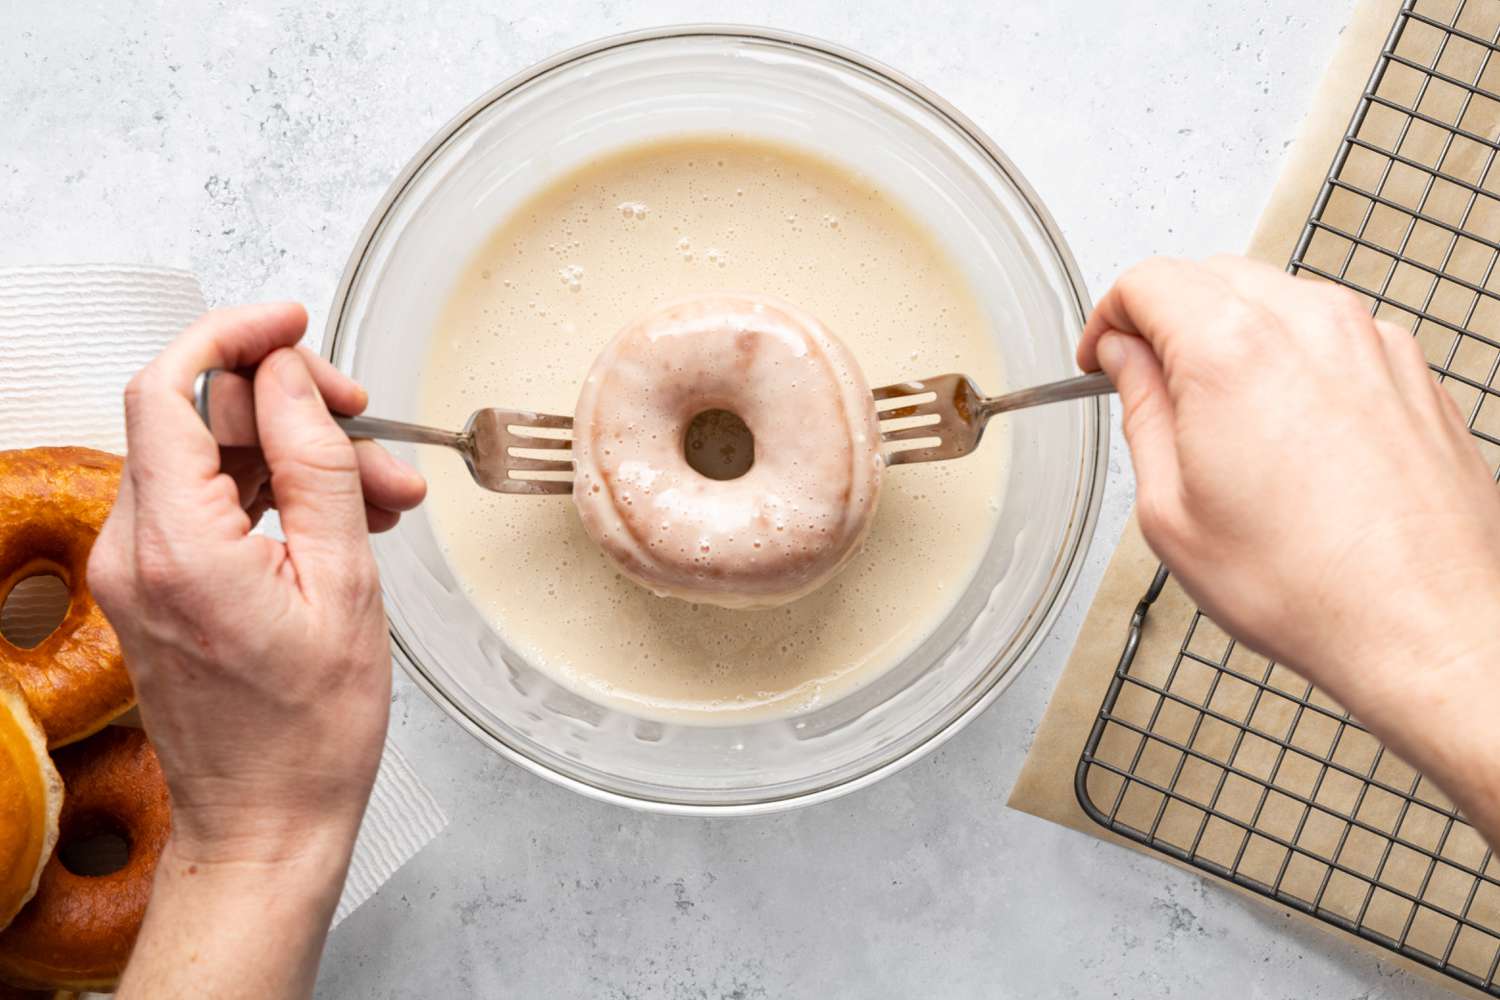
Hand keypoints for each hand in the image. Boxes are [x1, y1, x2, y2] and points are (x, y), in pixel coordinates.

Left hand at [86, 304, 424, 998]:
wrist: (268, 821)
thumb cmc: (309, 731)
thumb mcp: (344, 583)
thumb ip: (316, 466)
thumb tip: (293, 381)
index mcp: (176, 546)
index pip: (169, 390)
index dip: (233, 338)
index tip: (291, 323)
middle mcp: (134, 552)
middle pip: (195, 420)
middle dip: (290, 409)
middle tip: (367, 425)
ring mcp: (136, 572)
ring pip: (210, 463)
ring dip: (294, 459)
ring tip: (383, 497)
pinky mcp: (153, 589)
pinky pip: (207, 507)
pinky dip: (272, 497)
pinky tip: (341, 519)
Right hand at [1081, 256, 1499, 836]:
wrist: (1424, 624)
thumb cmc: (1308, 585)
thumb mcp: (1170, 510)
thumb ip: (1140, 411)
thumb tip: (1126, 362)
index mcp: (1233, 349)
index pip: (1147, 281)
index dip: (1108, 317)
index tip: (1103, 355)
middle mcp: (1310, 324)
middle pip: (1212, 274)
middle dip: (1167, 317)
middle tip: (1148, 381)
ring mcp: (1372, 342)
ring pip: (1277, 296)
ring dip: (1232, 332)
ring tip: (1220, 415)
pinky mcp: (1412, 371)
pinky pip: (1333, 334)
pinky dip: (1294, 357)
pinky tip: (1286, 431)